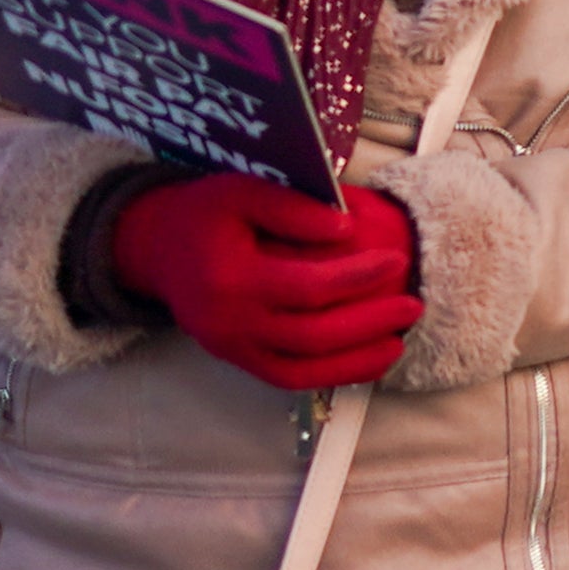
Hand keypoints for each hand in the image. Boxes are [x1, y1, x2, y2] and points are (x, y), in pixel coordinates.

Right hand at [103, 171, 423, 391]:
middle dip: (368, 324)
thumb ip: (292, 207)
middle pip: (311, 336)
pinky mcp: (237, 361)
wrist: (155, 249)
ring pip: (302, 370)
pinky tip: (369, 360)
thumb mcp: (242, 190)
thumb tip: (347, 227)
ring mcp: (231, 349)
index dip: (357, 277)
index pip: (306, 288)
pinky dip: (333, 375)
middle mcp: (228, 323)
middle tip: (413, 305)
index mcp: (229, 279)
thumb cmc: (206, 213)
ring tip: (400, 341)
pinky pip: (289, 379)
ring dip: (357, 361)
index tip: (395, 260)